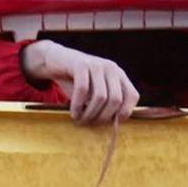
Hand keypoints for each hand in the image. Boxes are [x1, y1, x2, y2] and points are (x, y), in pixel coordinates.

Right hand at [20, 38, 137, 125]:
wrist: (55, 60)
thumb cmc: (75, 81)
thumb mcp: (94, 91)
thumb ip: (105, 103)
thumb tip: (113, 125)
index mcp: (119, 75)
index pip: (133, 96)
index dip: (125, 113)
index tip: (111, 124)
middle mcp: (111, 68)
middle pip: (116, 99)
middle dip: (103, 117)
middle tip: (91, 123)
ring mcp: (97, 65)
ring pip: (100, 96)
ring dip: (89, 114)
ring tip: (81, 120)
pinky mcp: (81, 65)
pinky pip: (83, 90)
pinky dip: (78, 106)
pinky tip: (74, 113)